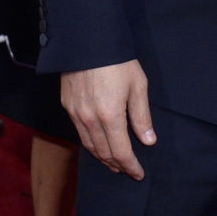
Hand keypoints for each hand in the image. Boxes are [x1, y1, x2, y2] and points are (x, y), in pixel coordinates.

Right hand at [61, 60, 155, 178]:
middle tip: (127, 171)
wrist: (88, 41)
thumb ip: (142, 116)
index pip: (120, 152)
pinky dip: (90, 143)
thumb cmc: (117, 61)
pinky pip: (79, 132)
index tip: (138, 173)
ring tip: (114, 163)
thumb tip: (148, 141)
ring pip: (89, 145)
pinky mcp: (68, 106)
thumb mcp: (138, 86)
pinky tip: (98, 143)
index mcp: (110, 116)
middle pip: (103, 152)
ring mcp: (76, 114)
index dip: (130, 165)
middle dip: (116, 165)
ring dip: (102, 157)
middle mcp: (90, 120)